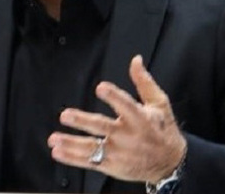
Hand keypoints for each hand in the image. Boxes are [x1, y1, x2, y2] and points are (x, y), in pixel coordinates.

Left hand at [48, 55, 186, 182]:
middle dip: (82, 121)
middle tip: (65, 115)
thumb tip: (135, 60)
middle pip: (102, 127)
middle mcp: (128, 136)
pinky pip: (90, 162)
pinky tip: (58, 152)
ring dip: (71, 143)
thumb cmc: (162, 130)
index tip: (101, 87)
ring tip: (54, 139)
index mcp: (140, 119)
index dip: (114, 96)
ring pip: (92, 148)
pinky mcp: (112, 165)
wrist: (170, 163)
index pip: (126, 105)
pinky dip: (72, 158)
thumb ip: (144, 81)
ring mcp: (119, 153)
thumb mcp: (159, 103)